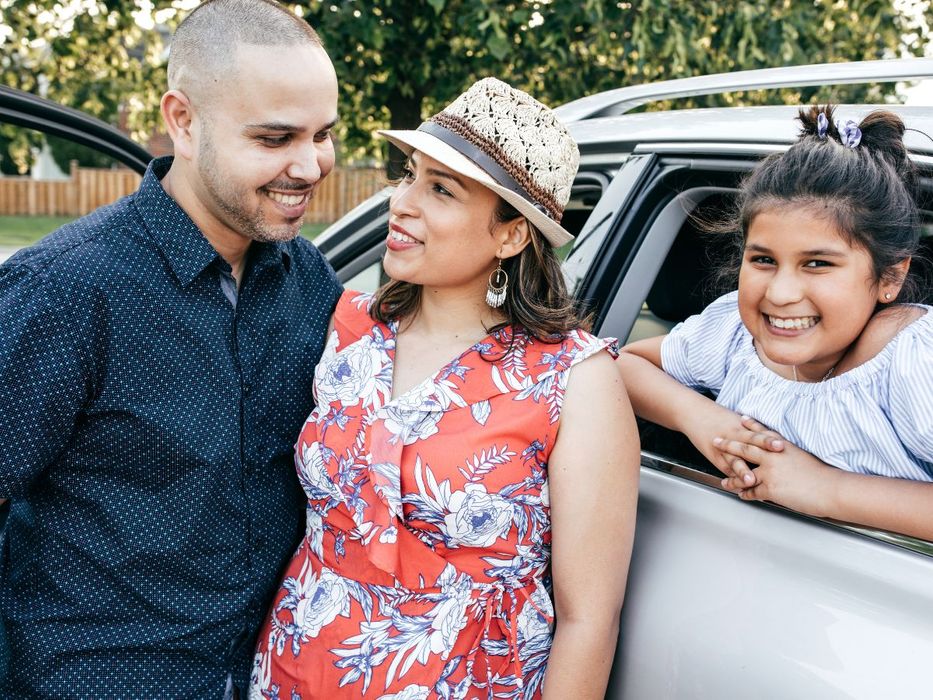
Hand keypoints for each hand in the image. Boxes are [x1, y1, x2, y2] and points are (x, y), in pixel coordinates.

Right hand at [683, 410, 783, 486]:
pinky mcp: (714, 456)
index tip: (784, 445)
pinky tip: (738, 487)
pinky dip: (732, 478)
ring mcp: (724, 447)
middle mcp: (734, 435)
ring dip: (743, 471)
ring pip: (735, 460)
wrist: (694, 412)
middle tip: (777, 453)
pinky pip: (724, 469)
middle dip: (765, 448)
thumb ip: (753, 430)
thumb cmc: (717, 417)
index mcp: (742, 426)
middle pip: (752, 442)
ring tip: (751, 481)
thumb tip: (773, 439)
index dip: (771, 438)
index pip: (760, 432)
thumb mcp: (736, 420)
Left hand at [713, 431, 839, 517]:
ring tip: (724, 480)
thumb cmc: (823, 475)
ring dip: (732, 477)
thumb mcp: (804, 457)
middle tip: (716, 440)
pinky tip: (741, 496)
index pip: (763, 434)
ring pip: (743, 473)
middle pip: (745, 448)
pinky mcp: (770, 488)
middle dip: (728, 445)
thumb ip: (790, 455)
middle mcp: (773, 457)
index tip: (741, 419)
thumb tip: (785, 456)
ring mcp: (770, 472)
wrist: (832, 489)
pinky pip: (752, 491)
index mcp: (782, 447)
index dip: (751, 426)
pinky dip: (745, 494)